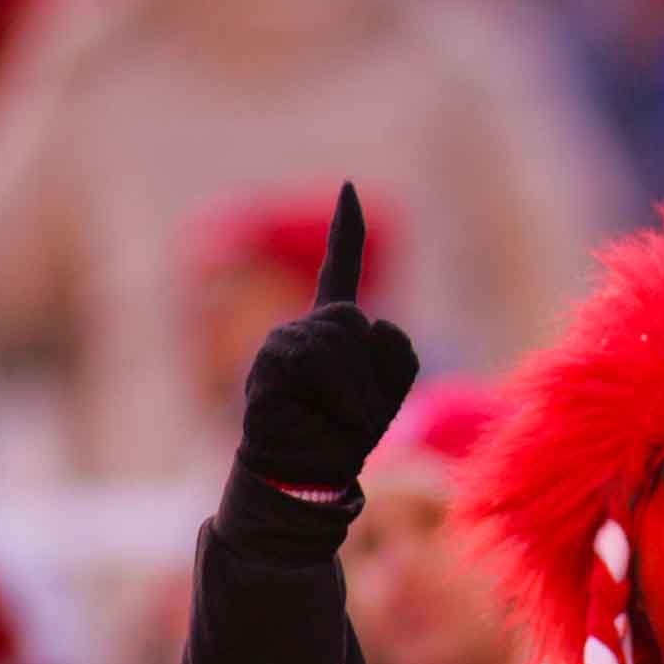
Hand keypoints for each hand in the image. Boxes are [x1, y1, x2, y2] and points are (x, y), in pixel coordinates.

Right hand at [235, 183, 418, 488]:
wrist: (306, 474)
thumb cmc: (346, 435)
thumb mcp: (390, 389)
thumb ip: (396, 348)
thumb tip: (365, 324)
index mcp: (334, 330)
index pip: (339, 269)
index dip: (346, 231)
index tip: (349, 189)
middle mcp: (304, 328)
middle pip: (356, 322)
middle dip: (370, 372)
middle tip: (359, 412)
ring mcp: (281, 342)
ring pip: (340, 340)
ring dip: (356, 391)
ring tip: (340, 418)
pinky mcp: (268, 364)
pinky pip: (314, 361)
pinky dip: (336, 395)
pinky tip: (320, 415)